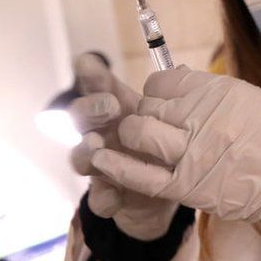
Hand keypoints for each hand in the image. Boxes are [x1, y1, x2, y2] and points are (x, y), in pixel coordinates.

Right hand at [68, 53, 179, 240]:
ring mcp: (100, 166)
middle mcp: (101, 134)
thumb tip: (180, 68)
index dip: (92, 74)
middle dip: (90, 108)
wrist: (163, 191)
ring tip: (96, 146)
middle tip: (110, 105)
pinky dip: (105, 198)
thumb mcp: (169, 117)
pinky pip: (99, 199)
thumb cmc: (162, 142)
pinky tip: (114, 197)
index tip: (88, 61)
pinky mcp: (108, 196)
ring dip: (86, 151)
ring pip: (80, 157)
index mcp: (117, 111)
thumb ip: (172, 95)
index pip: (99, 87)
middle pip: (80, 117)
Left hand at [90, 67, 260, 251]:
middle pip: (148, 105)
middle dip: (143, 112)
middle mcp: (204, 117)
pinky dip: (117, 167)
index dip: (157, 90)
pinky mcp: (188, 187)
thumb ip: (215, 92)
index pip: (164, 81)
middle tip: (152, 124)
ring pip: (138, 133)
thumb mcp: (256, 100)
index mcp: (221, 92)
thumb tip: (180, 81)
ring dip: (130, 134)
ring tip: (132, 139)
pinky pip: (141, 175)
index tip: (163, 99)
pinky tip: (101, 160)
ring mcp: (194, 153)